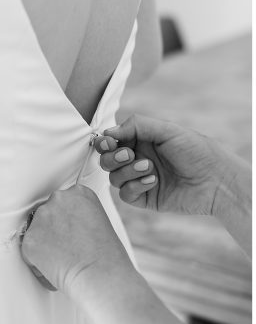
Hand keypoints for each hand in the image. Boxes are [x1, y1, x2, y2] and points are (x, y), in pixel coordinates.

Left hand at [21, 185, 133, 295]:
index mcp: (79, 193)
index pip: (62, 201)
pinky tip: (55, 267)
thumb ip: (79, 216)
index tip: (71, 230)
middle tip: (67, 248)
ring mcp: (41, 217)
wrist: (100, 275)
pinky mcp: (29, 238)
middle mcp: (58, 199)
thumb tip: (67, 224)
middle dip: (52, 231)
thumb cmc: (107, 257)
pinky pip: (28, 251)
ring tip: (64, 259)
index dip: (66, 220)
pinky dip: (37, 262)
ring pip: (36, 232)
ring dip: (44, 245)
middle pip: (46, 214)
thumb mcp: (99, 222)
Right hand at [95, 114, 233, 215]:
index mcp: (141, 142)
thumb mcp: (168, 130)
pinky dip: (135, 186)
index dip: (105, 142)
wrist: (217, 181)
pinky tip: (153, 181)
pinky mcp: (145, 198)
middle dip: (112, 158)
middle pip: (106, 160)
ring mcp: (139, 180)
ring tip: (149, 167)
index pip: (112, 142)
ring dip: (127, 171)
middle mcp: (138, 160)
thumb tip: (108, 132)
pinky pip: (125, 195)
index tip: (109, 142)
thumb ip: (136, 125)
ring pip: (113, 178)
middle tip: (129, 154)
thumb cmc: (197, 151)